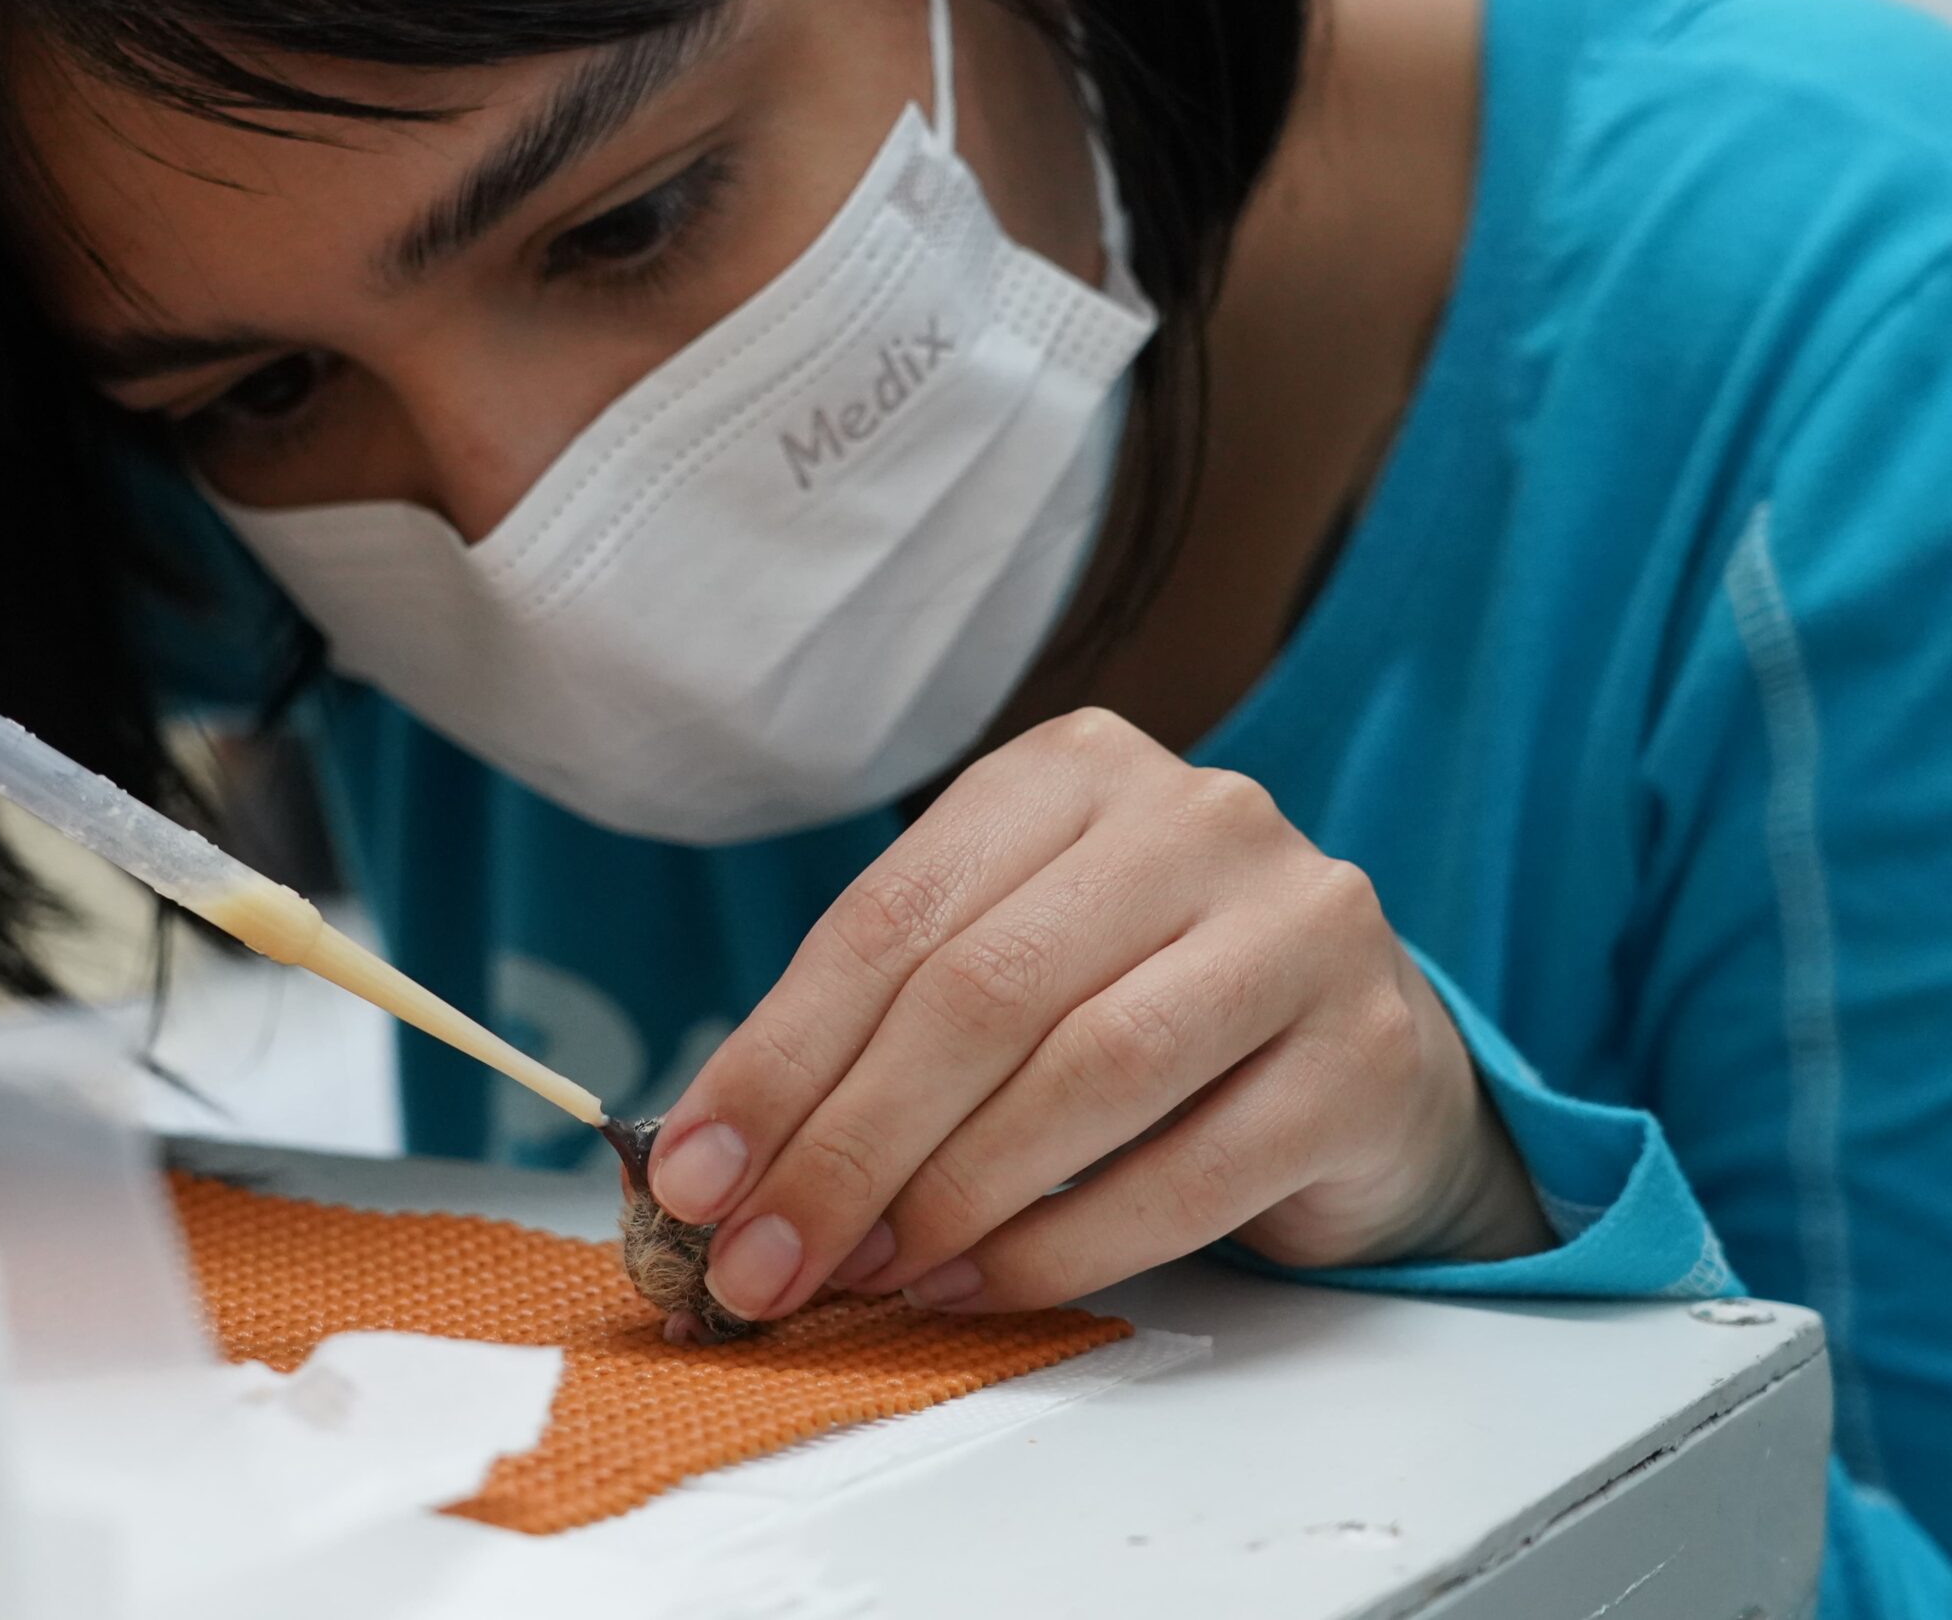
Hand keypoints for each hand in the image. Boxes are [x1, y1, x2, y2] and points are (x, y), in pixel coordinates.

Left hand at [647, 709, 1551, 1325]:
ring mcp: (1299, 926)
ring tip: (869, 1272)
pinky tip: (981, 1285)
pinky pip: (1187, 1171)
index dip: (778, 1058)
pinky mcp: (1363, 1055)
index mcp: (1071, 770)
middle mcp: (1195, 819)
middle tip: (762, 1258)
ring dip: (949, 1198)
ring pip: (1085, 1072)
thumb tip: (717, 1165)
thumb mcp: (1002, 970)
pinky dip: (1063, 1246)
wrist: (1364, 1059)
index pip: (889, 917)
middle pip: (978, 993)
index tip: (692, 1177)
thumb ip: (874, 1035)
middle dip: (846, 1147)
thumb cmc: (1141, 1007)